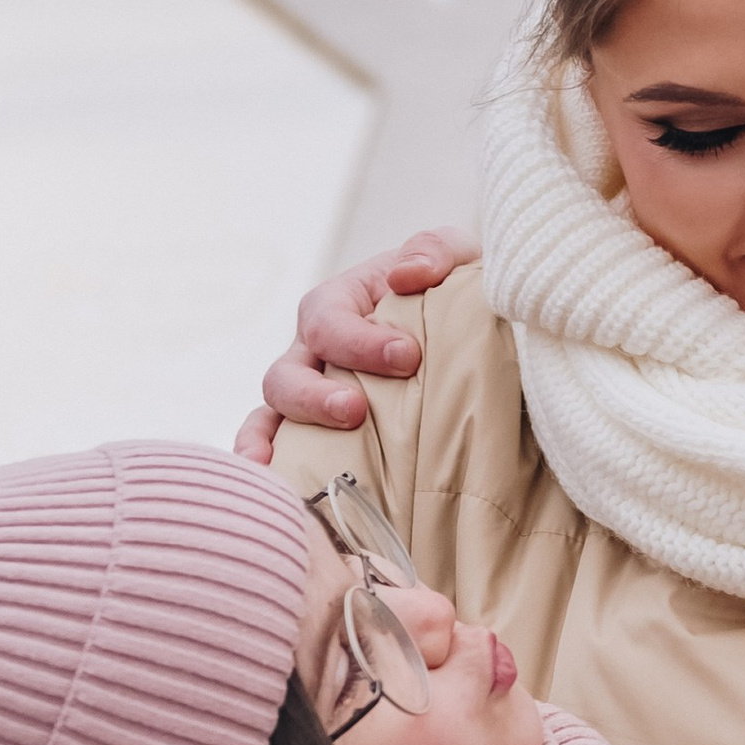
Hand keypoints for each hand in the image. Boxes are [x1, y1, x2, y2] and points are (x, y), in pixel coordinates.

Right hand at [233, 226, 477, 459]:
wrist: (474, 337)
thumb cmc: (455, 294)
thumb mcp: (456, 259)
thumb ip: (435, 250)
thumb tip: (408, 275)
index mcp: (340, 305)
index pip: (328, 319)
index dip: (358, 340)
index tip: (408, 356)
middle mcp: (314, 353)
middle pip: (286, 374)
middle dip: (313, 395)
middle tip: (354, 410)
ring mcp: (312, 396)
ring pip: (272, 416)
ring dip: (274, 438)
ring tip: (285, 462)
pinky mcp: (322, 436)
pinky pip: (282, 452)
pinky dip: (270, 467)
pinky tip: (279, 494)